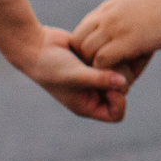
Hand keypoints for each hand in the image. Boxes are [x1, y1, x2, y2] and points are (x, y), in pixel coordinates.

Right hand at [22, 26, 139, 122]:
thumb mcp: (75, 75)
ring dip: (117, 66)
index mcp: (87, 106)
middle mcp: (92, 94)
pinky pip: (114, 62)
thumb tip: (124, 83)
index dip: (120, 103)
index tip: (113, 87)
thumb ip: (99, 79)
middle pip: (122, 93)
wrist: (36, 46)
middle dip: (120, 81)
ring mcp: (94, 77)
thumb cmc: (50, 66)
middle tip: (113, 66)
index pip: (115, 114)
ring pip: (120, 76)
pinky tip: (106, 46)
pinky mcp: (95, 62)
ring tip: (108, 56)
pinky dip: (113, 56)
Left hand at [71, 0, 160, 73]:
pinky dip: (108, 72)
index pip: (80, 32)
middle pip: (77, 44)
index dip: (87, 49)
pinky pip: (101, 62)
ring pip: (86, 54)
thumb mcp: (138, 10)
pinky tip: (123, 76)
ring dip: (97, 68)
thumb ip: (126, 23)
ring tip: (114, 76)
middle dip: (87, 61)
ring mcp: (113, 28)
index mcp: (107, 9)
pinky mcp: (125, 41)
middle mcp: (104, 17)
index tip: (102, 60)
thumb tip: (130, 43)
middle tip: (105, 72)